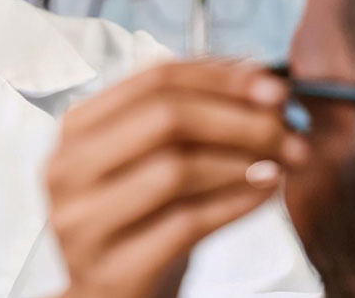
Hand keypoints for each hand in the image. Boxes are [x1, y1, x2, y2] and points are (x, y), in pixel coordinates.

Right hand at [47, 59, 309, 297]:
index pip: (153, 79)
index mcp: (77, 129)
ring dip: (241, 161)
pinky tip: (265, 192)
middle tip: (286, 130)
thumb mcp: (161, 159)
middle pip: (164, 118)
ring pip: (174, 169)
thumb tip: (258, 77)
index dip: (220, 78)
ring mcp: (82, 222)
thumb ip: (198, 115)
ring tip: (280, 163)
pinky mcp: (112, 268)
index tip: (273, 86)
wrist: (113, 297)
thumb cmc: (143, 220)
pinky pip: (186, 223)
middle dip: (238, 119)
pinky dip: (236, 202)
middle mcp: (68, 170)